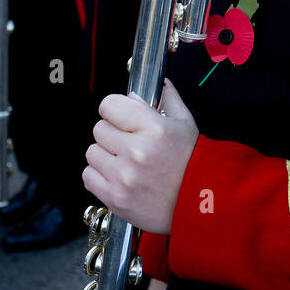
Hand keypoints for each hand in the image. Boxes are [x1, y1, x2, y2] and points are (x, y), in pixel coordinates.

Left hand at [83, 78, 197, 233]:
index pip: (109, 105)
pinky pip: (88, 176)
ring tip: (125, 163)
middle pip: (99, 129)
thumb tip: (156, 82)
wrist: (200, 206)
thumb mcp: (186, 124)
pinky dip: (99, 176)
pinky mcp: (115, 198)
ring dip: (105, 155)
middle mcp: (136, 151)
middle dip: (112, 133)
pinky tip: (117, 177)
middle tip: (128, 143)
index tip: (121, 117)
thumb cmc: (194, 164)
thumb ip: (168, 99)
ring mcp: (124, 176)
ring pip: (92, 152)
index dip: (115, 110)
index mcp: (154, 128)